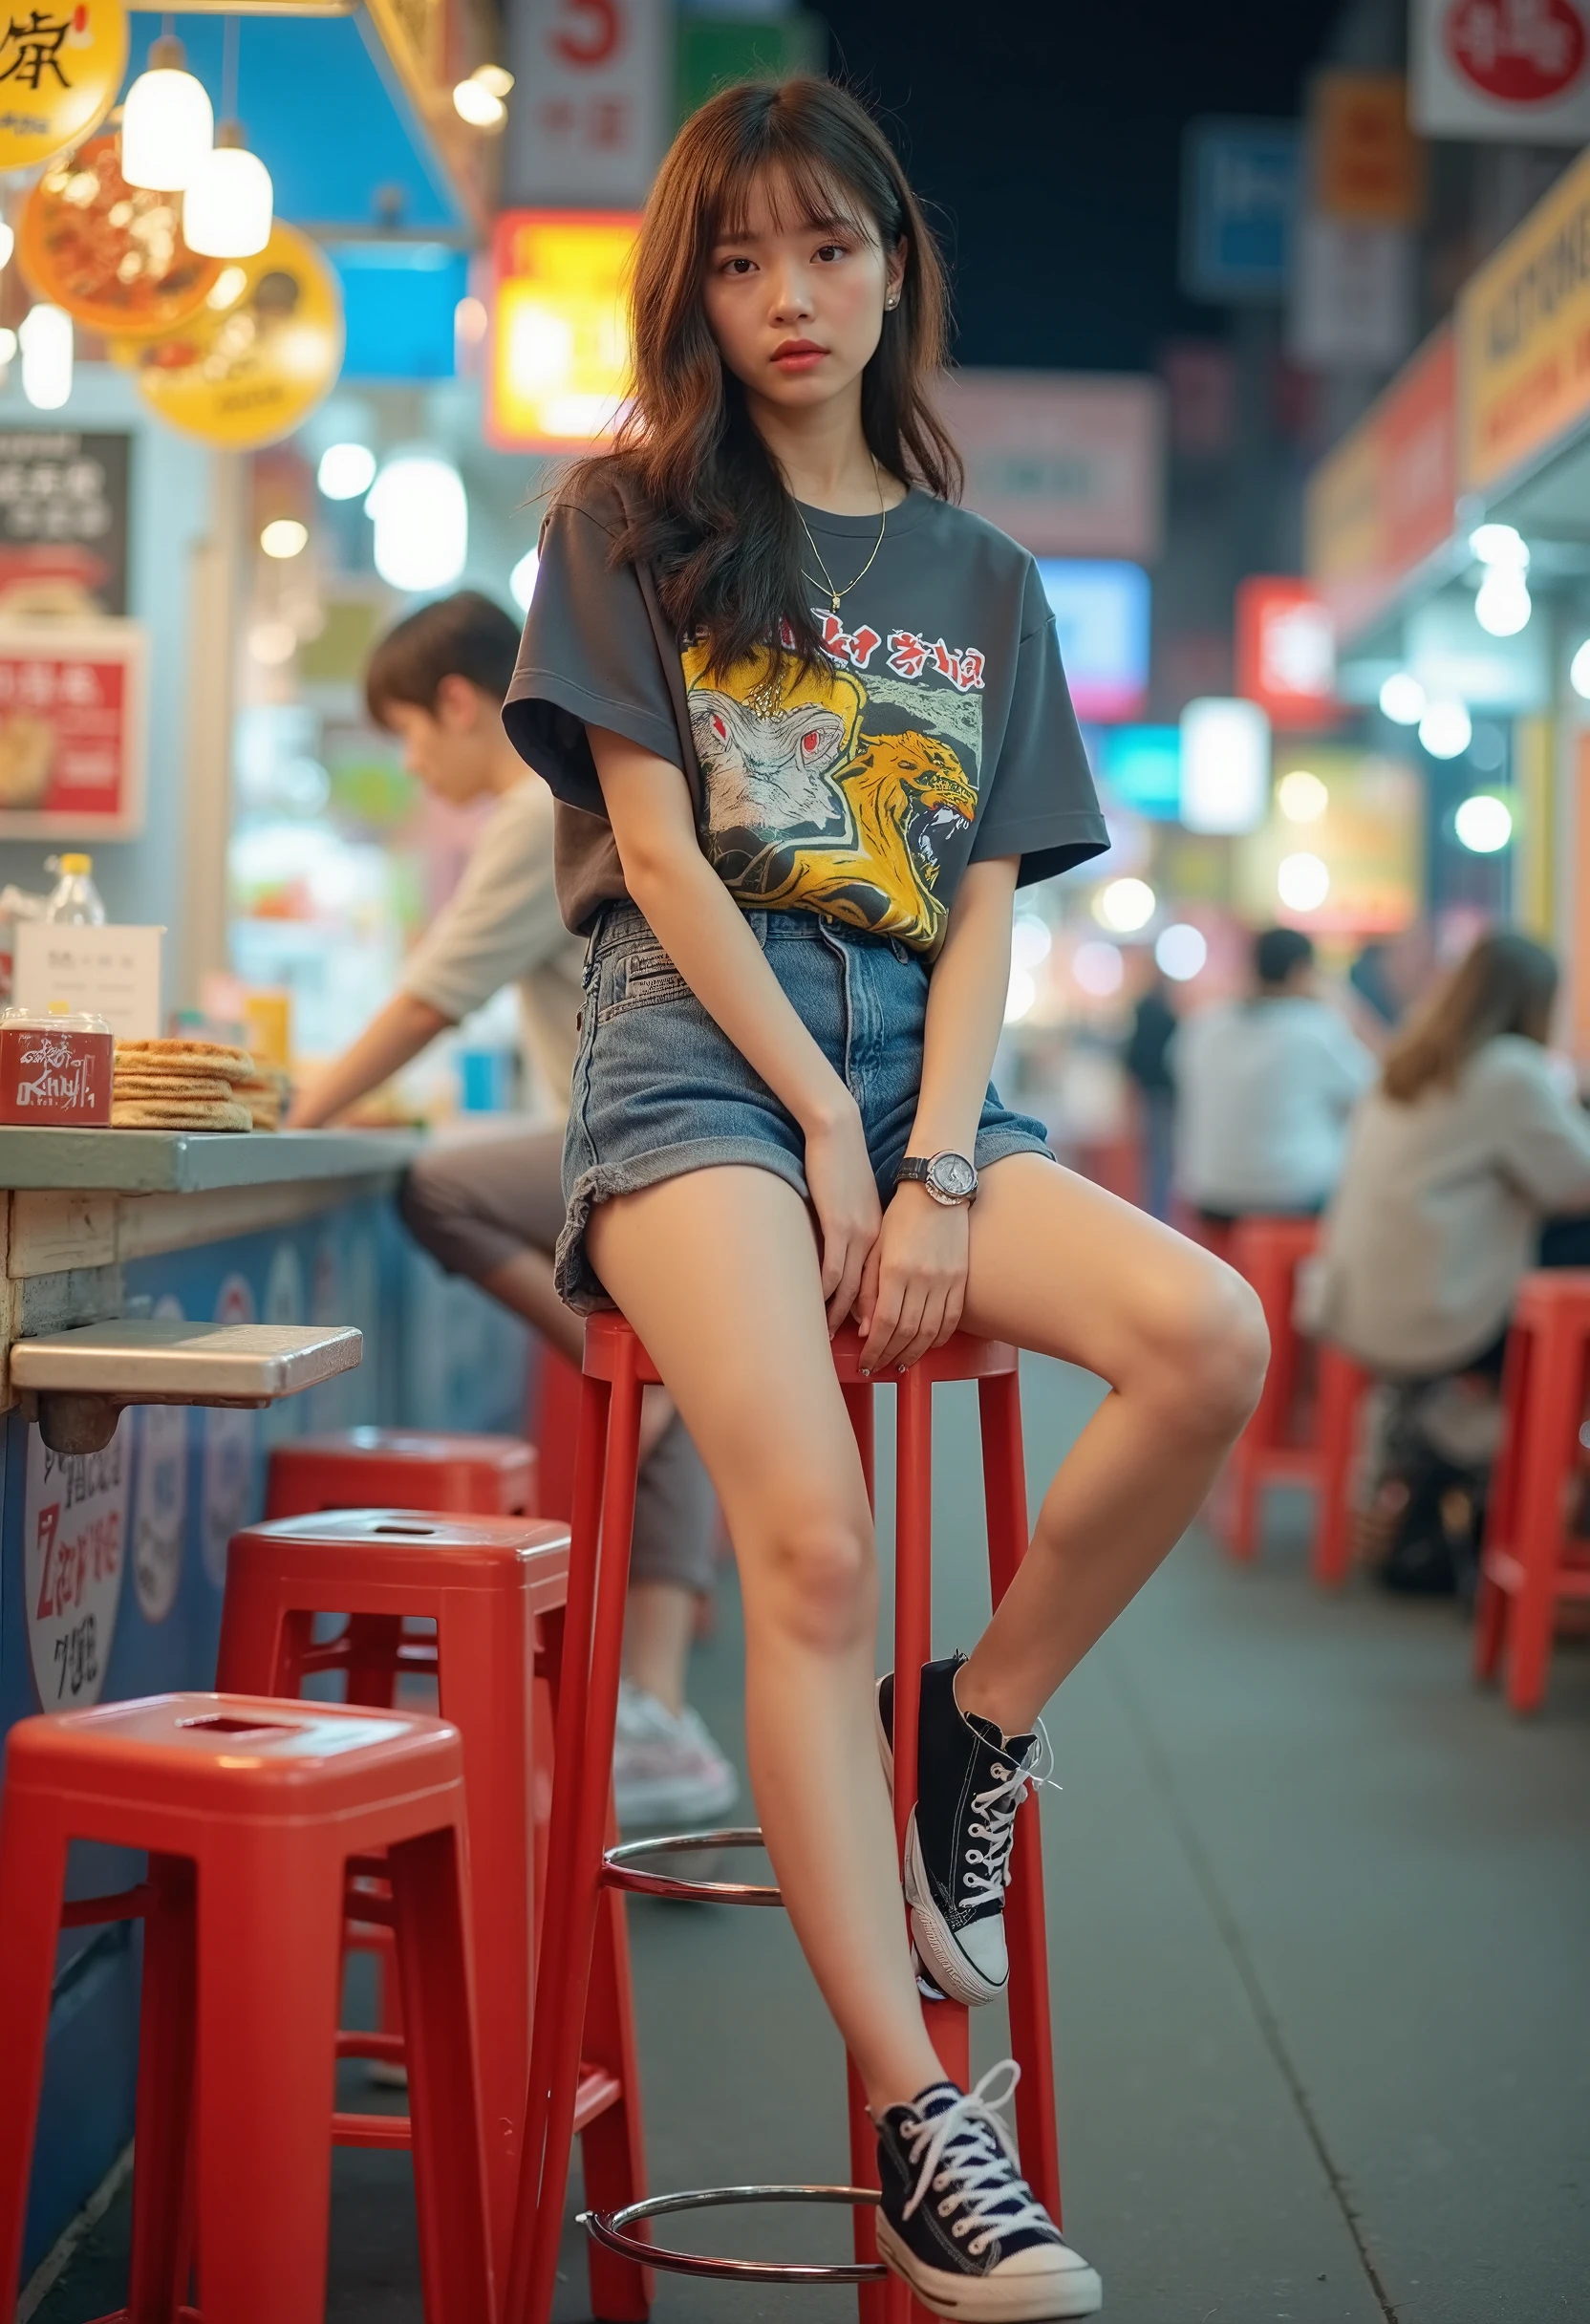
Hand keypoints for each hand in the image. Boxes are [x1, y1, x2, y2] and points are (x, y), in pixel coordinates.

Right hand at [803, 1100, 882, 1333]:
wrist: (840, 1134)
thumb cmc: (846, 1168)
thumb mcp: (859, 1207)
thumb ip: (860, 1237)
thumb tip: (847, 1269)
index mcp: (884, 1238)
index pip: (886, 1289)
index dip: (883, 1320)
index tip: (878, 1344)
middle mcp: (876, 1240)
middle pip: (874, 1296)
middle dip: (870, 1330)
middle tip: (863, 1356)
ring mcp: (858, 1234)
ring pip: (852, 1288)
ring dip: (839, 1317)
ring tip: (829, 1339)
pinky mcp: (838, 1225)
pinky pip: (832, 1268)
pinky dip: (824, 1293)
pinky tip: (816, 1309)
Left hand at [854, 1182, 968, 1374]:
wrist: (937, 1189)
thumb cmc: (900, 1216)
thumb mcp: (875, 1248)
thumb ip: (868, 1288)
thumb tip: (866, 1329)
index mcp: (895, 1270)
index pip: (884, 1324)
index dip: (875, 1349)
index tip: (866, 1362)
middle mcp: (922, 1279)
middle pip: (907, 1333)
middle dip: (890, 1356)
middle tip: (879, 1368)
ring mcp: (945, 1280)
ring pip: (930, 1331)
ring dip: (914, 1353)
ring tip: (901, 1364)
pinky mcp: (961, 1278)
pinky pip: (952, 1318)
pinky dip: (939, 1338)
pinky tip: (927, 1346)